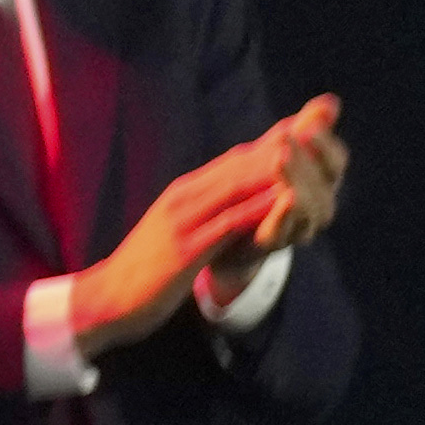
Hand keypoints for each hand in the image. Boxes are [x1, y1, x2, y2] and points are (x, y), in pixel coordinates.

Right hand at [67, 130, 305, 353]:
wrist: (105, 299)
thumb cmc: (144, 269)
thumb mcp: (175, 231)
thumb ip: (202, 212)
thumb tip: (231, 202)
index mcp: (183, 193)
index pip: (233, 160)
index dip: (271, 141)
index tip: (306, 126)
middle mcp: (183, 199)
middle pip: (238, 164)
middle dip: (280, 144)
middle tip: (319, 125)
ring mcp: (182, 222)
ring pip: (235, 187)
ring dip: (273, 169)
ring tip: (308, 150)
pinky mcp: (185, 250)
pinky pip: (227, 224)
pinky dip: (257, 208)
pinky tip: (284, 200)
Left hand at [239, 94, 345, 254]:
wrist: (227, 238)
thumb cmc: (259, 190)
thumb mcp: (277, 155)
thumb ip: (301, 131)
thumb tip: (330, 102)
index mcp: (321, 182)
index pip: (335, 161)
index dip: (325, 144)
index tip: (310, 125)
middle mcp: (318, 205)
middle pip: (325, 183)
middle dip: (306, 158)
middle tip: (286, 137)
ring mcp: (298, 227)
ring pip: (309, 208)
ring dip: (296, 181)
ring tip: (281, 159)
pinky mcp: (271, 244)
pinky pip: (282, 232)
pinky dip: (283, 216)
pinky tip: (282, 198)